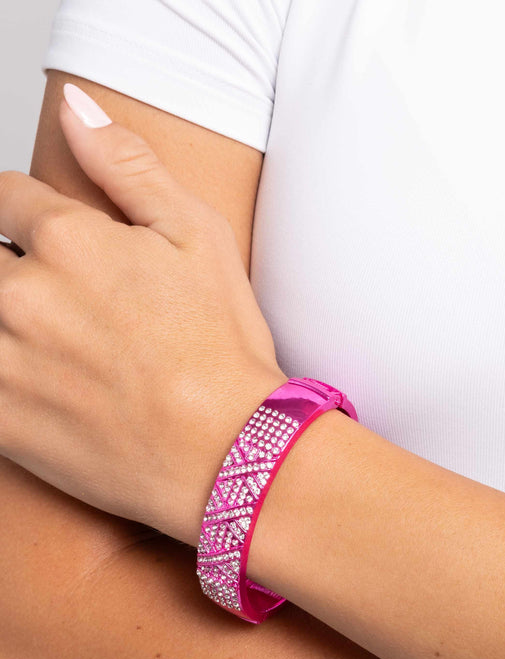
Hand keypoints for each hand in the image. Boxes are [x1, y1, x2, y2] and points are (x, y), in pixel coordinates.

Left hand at [0, 83, 287, 545]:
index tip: (44, 234)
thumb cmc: (221, 347)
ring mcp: (4, 361)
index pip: (5, 196)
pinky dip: (6, 368)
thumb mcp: (199, 236)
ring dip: (8, 318)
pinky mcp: (0, 419)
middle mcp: (23, 295)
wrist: (225, 450)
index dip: (24, 211)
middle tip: (61, 300)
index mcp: (69, 240)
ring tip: (58, 336)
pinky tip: (43, 376)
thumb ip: (129, 165)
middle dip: (13, 266)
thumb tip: (75, 106)